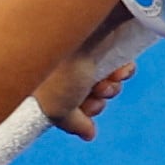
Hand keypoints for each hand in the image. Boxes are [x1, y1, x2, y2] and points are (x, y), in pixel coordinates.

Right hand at [38, 5, 148, 139]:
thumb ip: (71, 124)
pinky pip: (119, 64)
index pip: (64, 105)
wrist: (84, 31)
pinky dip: (122, 72)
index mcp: (42, 78)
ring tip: (107, 82)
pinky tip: (121, 70)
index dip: (77, 115)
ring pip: (105, 82)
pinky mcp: (105, 40)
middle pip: (86, 95)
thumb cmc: (62, 68)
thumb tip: (88, 133)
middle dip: (96, 101)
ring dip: (110, 89)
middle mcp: (61, 64)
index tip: (82, 115)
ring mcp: (83, 51)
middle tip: (97, 95)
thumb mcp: (57, 109)